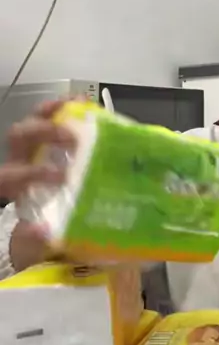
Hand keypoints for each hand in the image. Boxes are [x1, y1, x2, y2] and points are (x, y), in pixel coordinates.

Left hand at [0, 100, 75, 270]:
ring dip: (52, 111)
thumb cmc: (32, 228)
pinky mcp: (41, 140)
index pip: (14, 174)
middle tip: (72, 137)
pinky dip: (62, 108)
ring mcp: (27, 149)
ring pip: (30, 122)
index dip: (36, 172)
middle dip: (44, 132)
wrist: (27, 222)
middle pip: (19, 136)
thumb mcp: (29, 240)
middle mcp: (16, 161)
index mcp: (10, 186)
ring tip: (78, 105)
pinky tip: (82, 103)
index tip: (63, 177)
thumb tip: (42, 232)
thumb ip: (32, 239)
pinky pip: (46, 117)